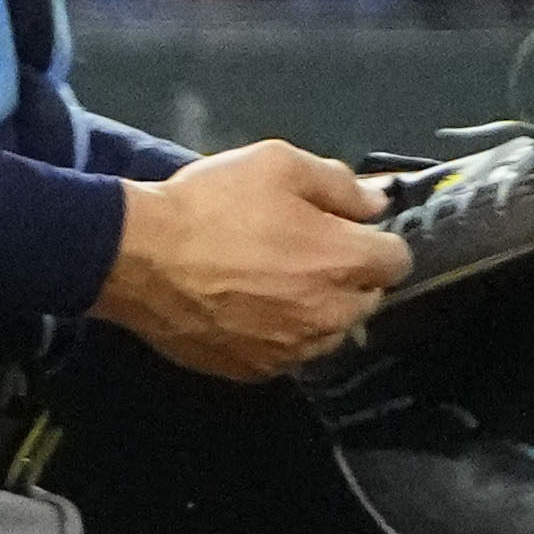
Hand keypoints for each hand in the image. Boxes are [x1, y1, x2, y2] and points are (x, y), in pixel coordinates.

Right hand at [93, 138, 404, 376]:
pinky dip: (277, 335)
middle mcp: (328, 313)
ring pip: (329, 332)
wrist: (136, 256)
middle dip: (347, 278)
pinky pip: (287, 354)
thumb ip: (340, 183)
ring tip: (273, 284)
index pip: (397, 260)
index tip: (344, 231)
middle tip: (302, 252)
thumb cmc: (208, 206)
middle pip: (367, 300)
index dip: (373, 240)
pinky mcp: (254, 369)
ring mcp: (291, 348)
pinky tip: (246, 309)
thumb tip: (376, 203)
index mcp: (344, 260)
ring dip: (316, 311)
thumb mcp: (277, 164)